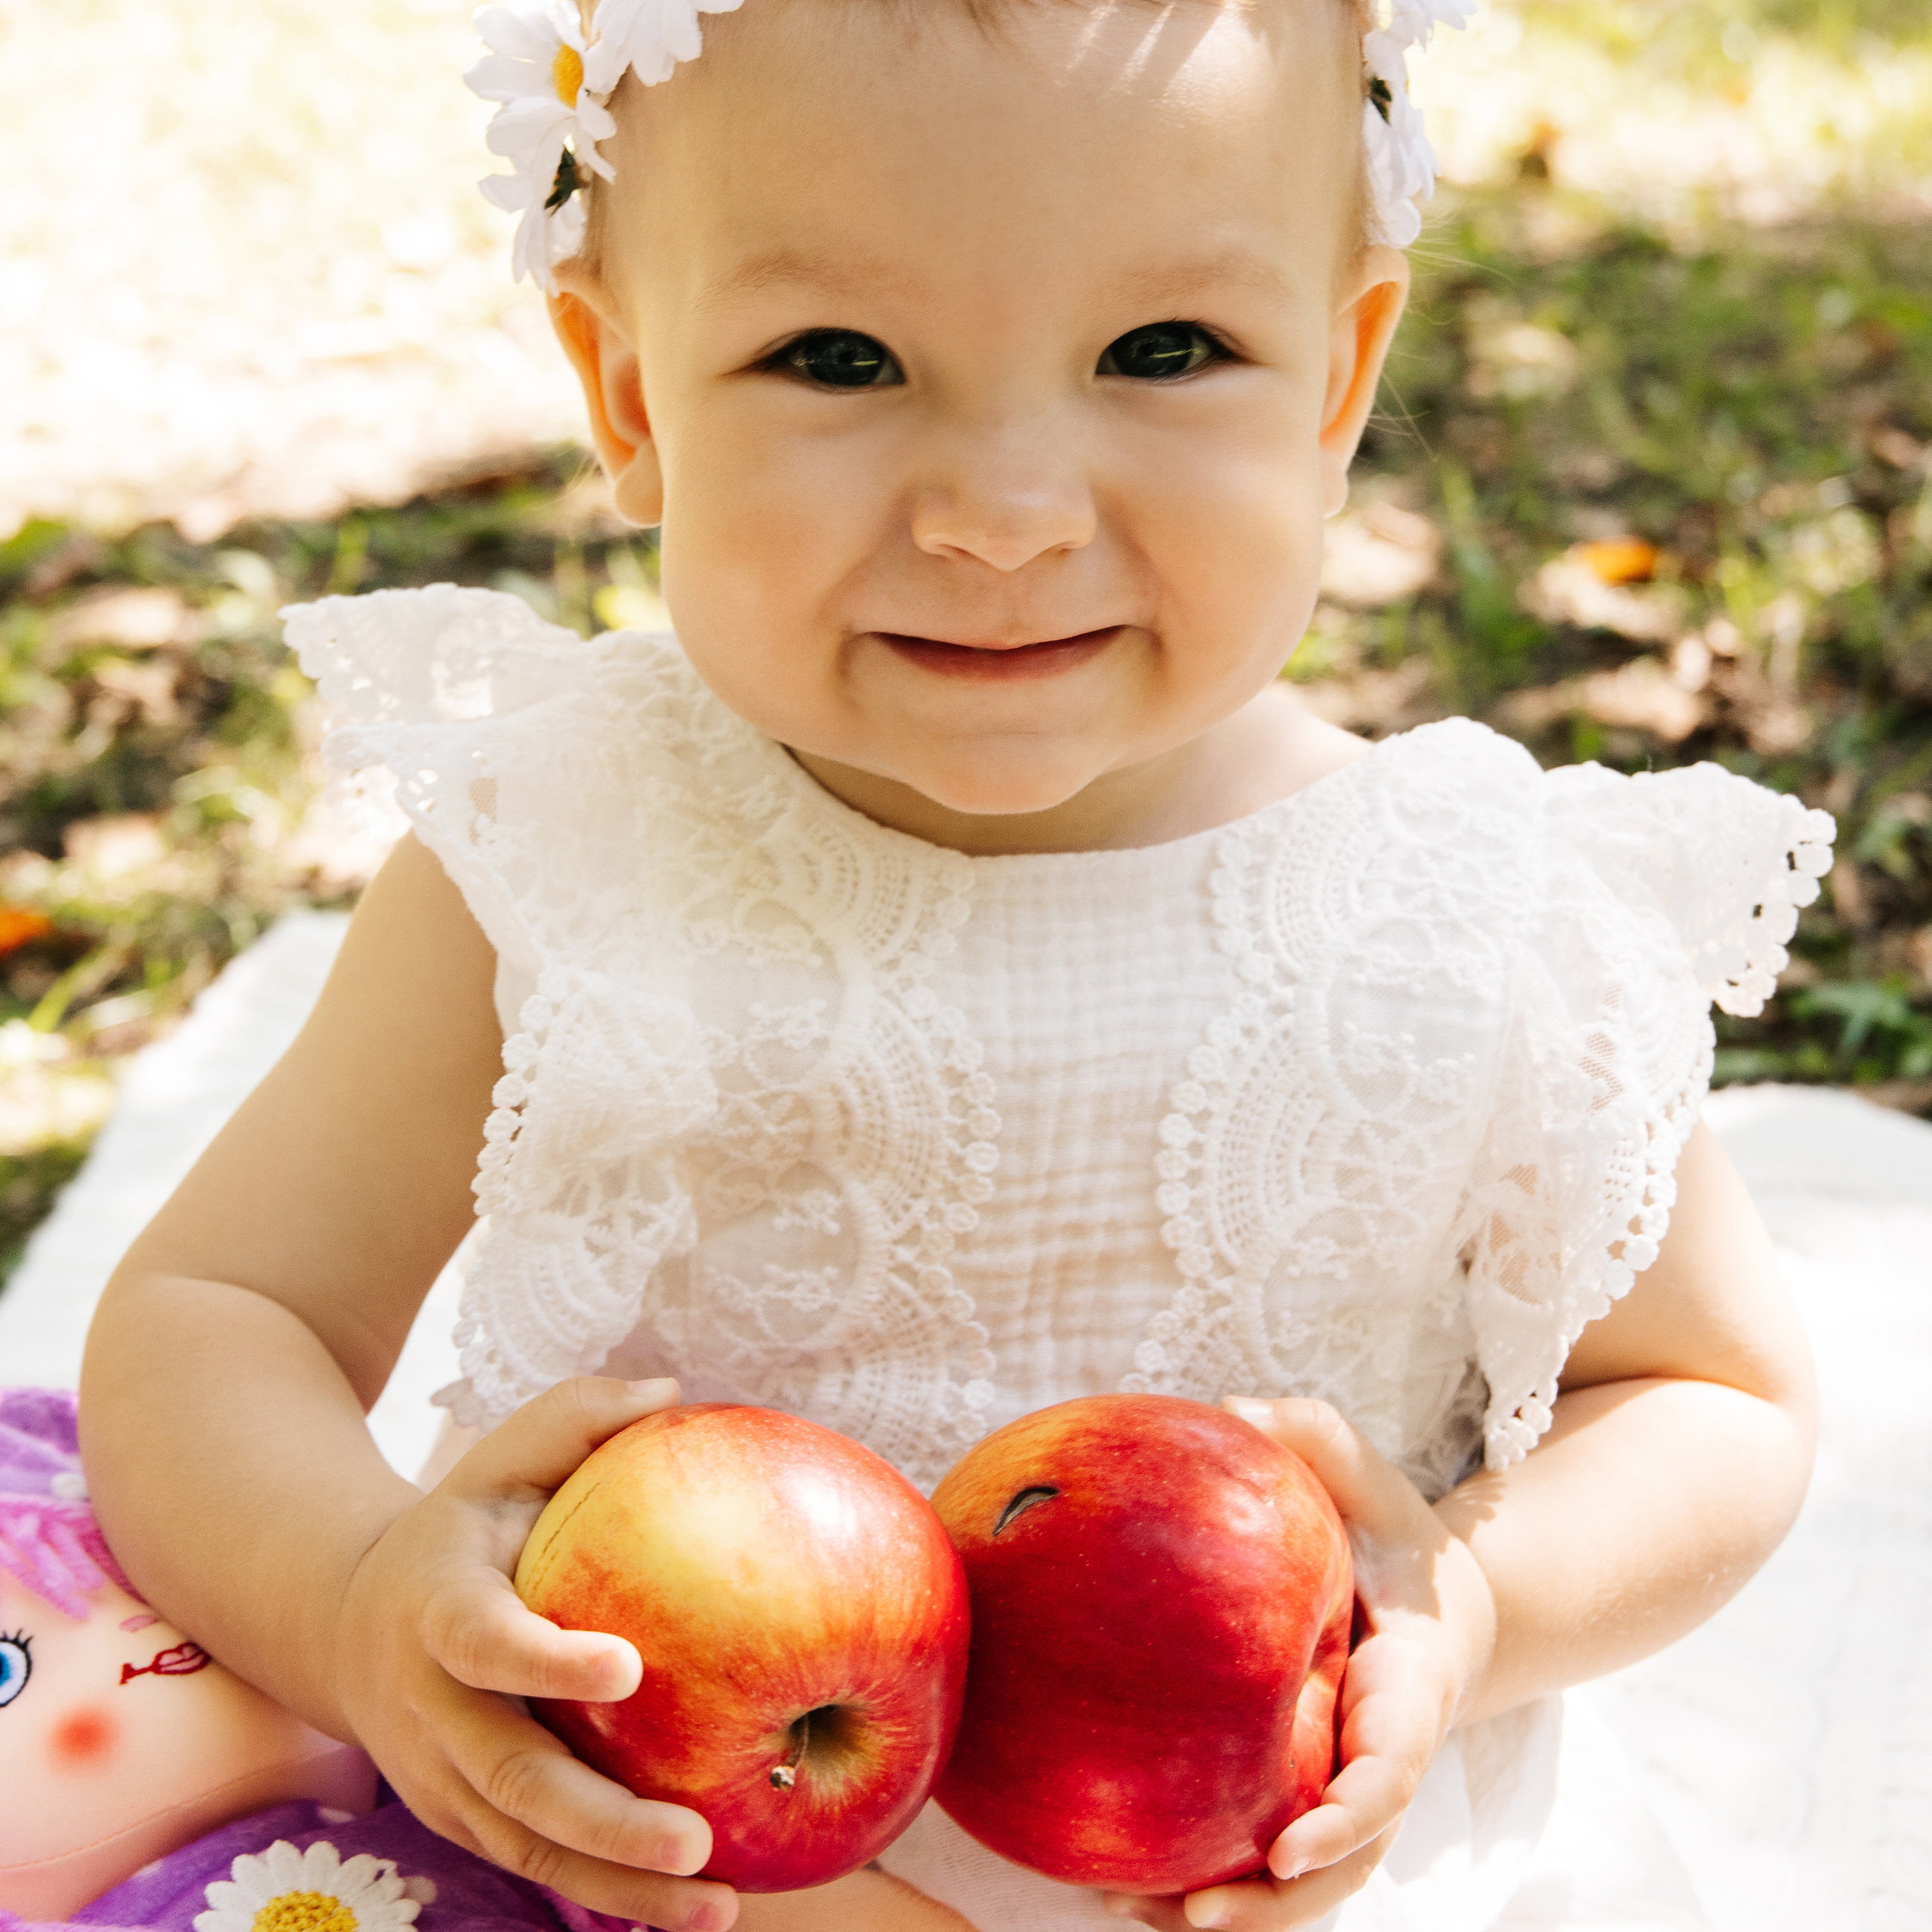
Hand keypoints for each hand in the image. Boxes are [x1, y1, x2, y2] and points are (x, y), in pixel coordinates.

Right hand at [331, 1376, 738, 1931]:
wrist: (354, 1620)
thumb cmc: (465, 1522)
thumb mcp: (501, 1455)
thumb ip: (577, 1416)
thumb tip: (672, 1393)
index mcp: (438, 1609)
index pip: (483, 1641)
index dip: (544, 1659)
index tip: (627, 1666)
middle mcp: (431, 1707)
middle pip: (512, 1777)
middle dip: (603, 1819)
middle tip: (695, 1839)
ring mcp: (442, 1778)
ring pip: (527, 1844)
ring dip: (617, 1886)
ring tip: (716, 1904)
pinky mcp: (465, 1819)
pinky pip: (537, 1864)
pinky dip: (608, 1896)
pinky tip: (697, 1910)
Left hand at [1103, 1398, 1497, 1931]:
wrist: (1430, 1603)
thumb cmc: (1390, 1532)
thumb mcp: (1367, 1475)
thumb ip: (1315, 1434)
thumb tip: (1233, 1404)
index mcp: (1410, 1693)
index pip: (1388, 1771)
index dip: (1346, 1819)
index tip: (1289, 1847)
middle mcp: (1381, 1761)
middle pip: (1345, 1863)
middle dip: (1279, 1906)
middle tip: (1195, 1917)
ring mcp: (1345, 1792)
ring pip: (1304, 1884)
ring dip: (1236, 1915)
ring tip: (1137, 1917)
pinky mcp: (1303, 1796)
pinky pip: (1262, 1854)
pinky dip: (1211, 1882)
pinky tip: (1123, 1887)